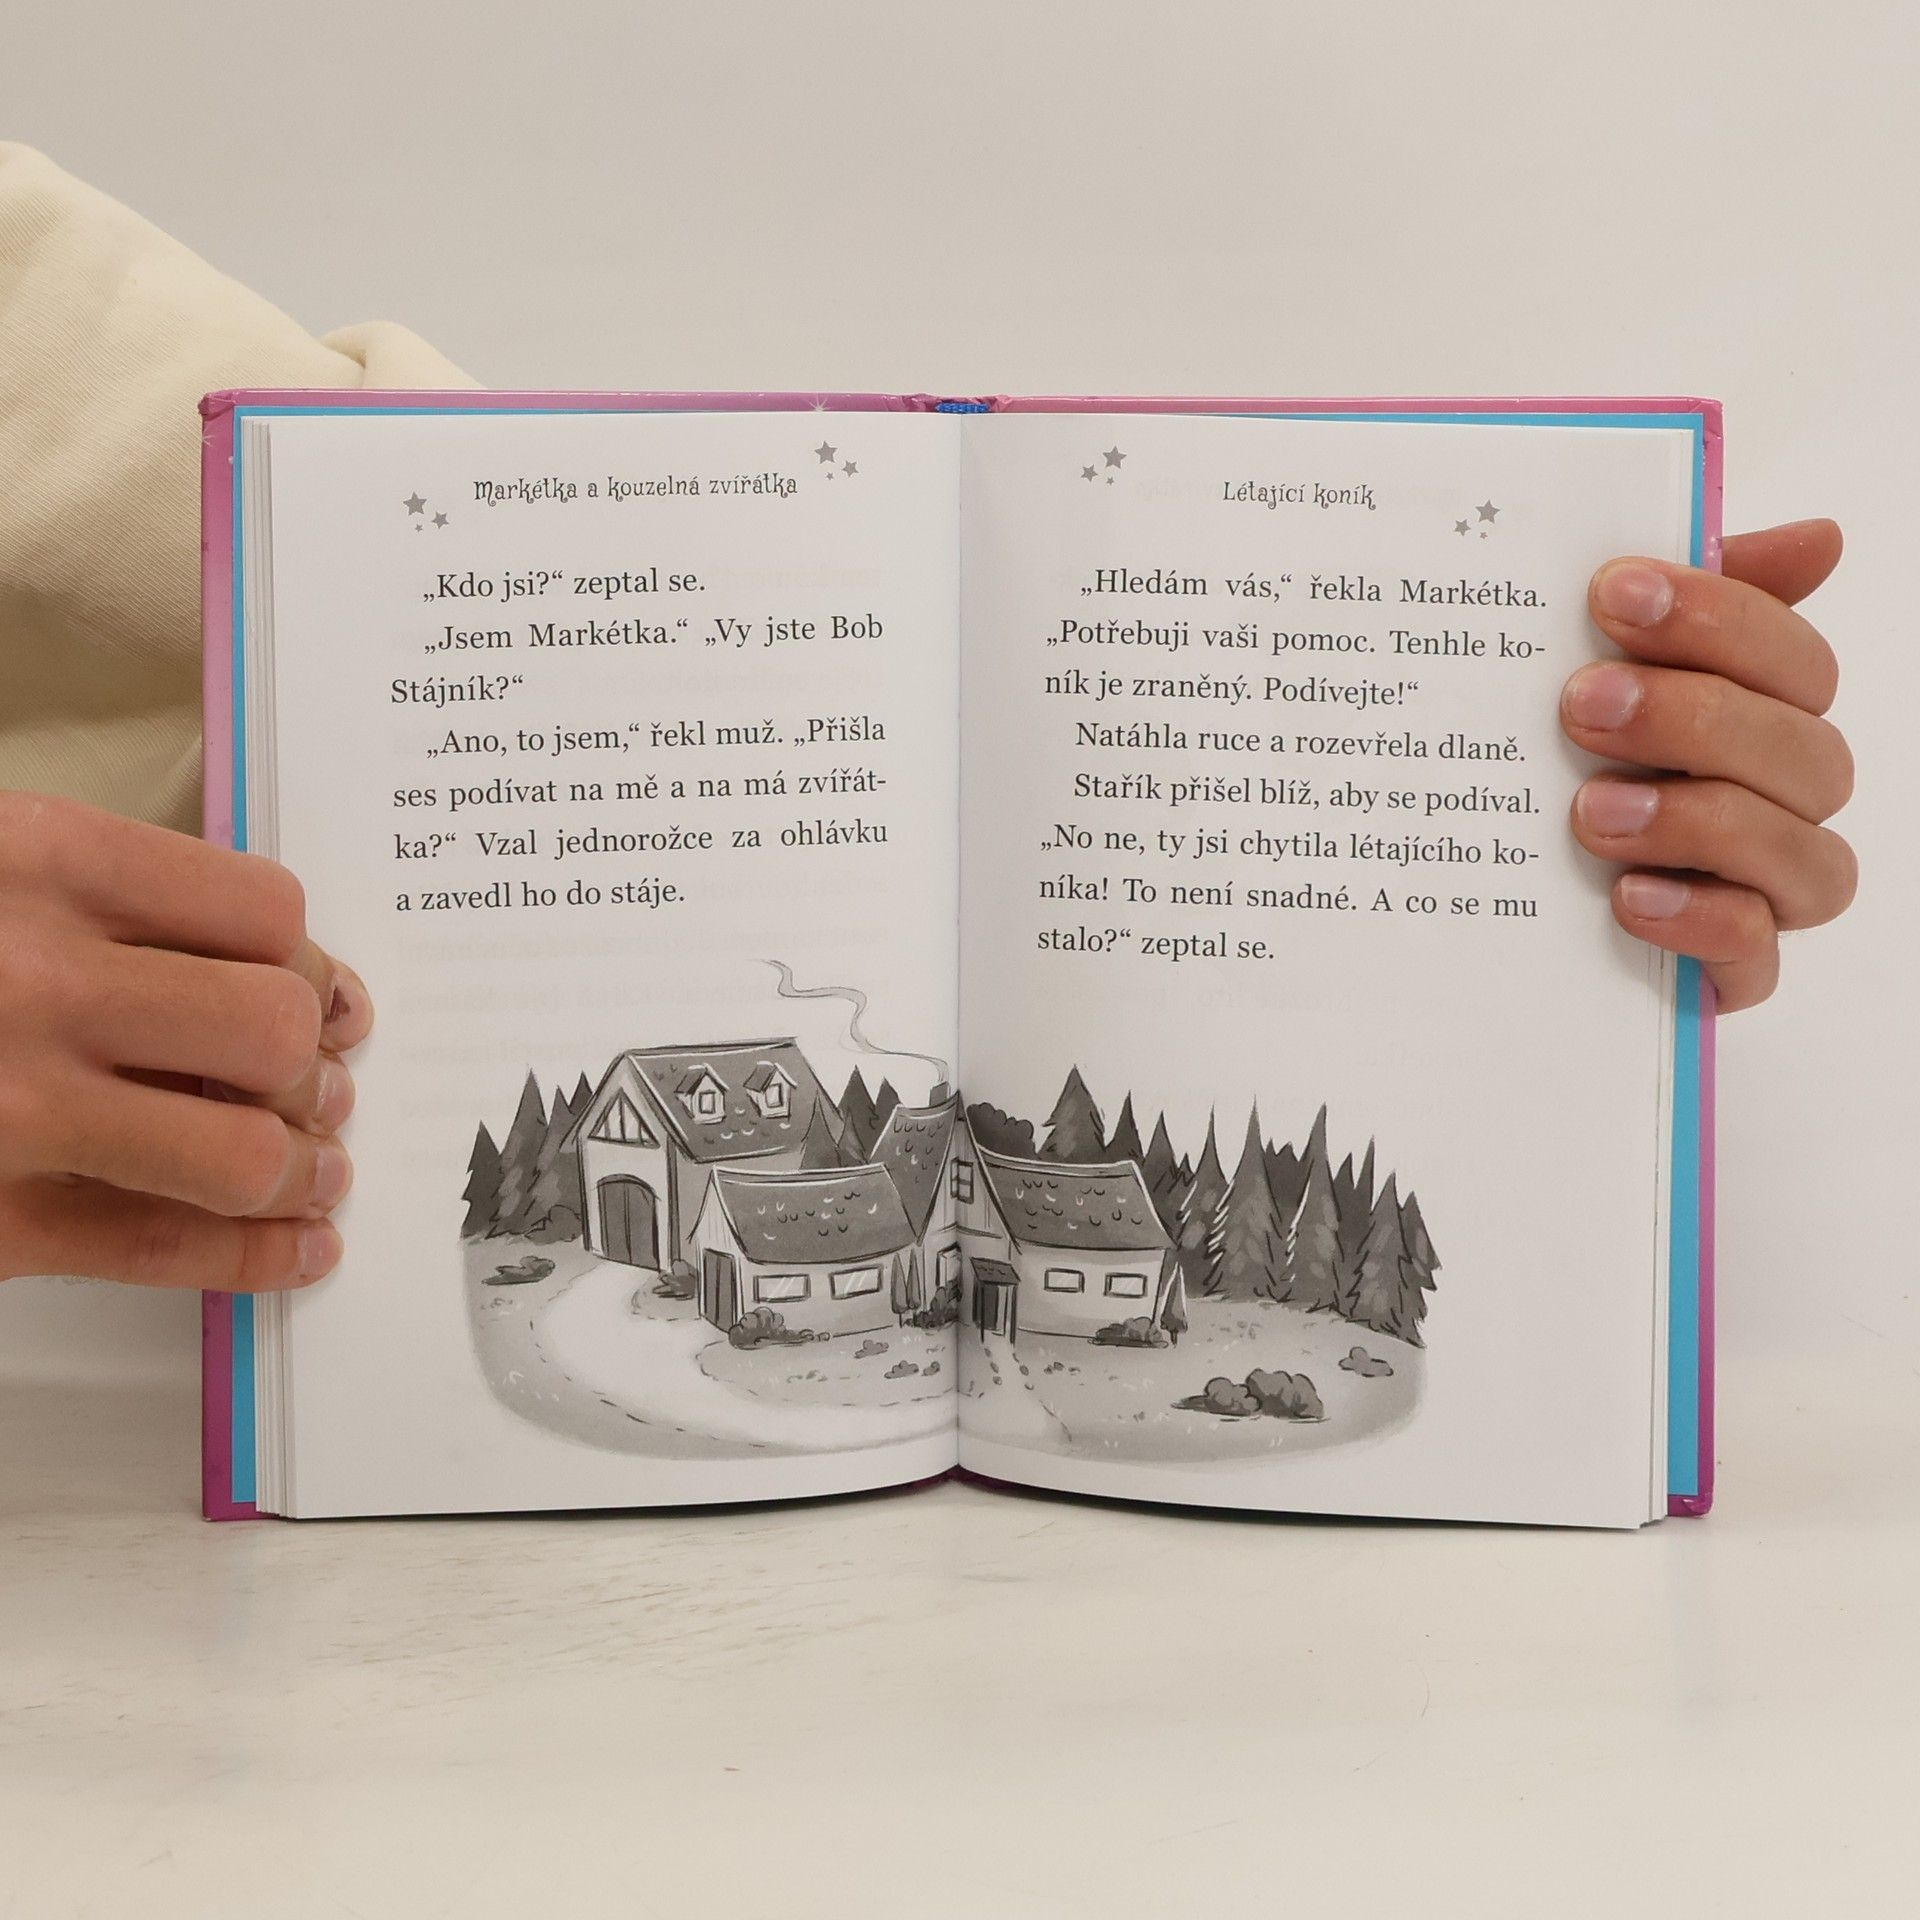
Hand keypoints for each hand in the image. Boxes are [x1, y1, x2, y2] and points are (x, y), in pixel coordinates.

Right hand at [0, 793, 371, 1288]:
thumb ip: (109, 900)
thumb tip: (274, 973)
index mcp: (41, 862)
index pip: (259, 912)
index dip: (313, 967)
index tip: (325, 999)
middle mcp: (34, 978)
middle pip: (269, 1029)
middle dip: (312, 1070)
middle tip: (322, 1089)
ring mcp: (13, 1108)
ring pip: (240, 1152)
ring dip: (301, 1169)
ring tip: (318, 1169)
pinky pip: (162, 1248)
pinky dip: (254, 1257)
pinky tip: (298, 1247)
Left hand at [1562, 519, 1855, 1011]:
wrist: (1484, 886)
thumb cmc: (1564, 751)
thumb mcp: (1600, 659)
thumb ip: (1694, 592)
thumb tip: (1820, 538)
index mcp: (1765, 713)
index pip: (1795, 661)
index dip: (1719, 618)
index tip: (1612, 593)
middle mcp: (1783, 799)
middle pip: (1805, 753)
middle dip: (1694, 718)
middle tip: (1581, 706)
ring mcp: (1765, 889)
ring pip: (1802, 856)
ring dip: (1699, 823)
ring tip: (1593, 812)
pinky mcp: (1729, 969)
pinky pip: (1756, 956)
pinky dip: (1702, 922)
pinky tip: (1628, 898)